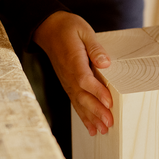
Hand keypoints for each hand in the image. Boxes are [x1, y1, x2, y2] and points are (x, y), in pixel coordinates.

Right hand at [33, 11, 112, 135]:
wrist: (48, 29)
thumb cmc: (68, 28)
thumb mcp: (83, 30)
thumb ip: (94, 47)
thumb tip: (105, 62)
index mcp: (73, 60)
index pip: (85, 79)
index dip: (97, 92)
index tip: (109, 102)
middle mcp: (68, 74)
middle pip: (82, 96)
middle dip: (96, 111)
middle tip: (109, 123)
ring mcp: (67, 81)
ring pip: (79, 102)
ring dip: (91, 118)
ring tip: (103, 130)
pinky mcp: (68, 84)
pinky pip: (76, 102)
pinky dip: (84, 116)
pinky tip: (92, 127)